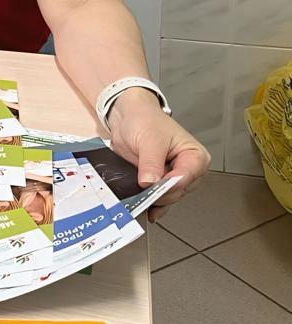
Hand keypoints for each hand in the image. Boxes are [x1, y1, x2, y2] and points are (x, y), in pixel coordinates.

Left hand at [107, 88, 210, 221]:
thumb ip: (151, 163)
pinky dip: (150, 204)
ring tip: (138, 195)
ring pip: (167, 198)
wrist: (129, 116)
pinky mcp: (161, 184)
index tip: (151, 185)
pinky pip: (159, 200)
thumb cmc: (145, 120)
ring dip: (152, 199)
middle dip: (158, 193)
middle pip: (177, 192)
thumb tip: (150, 183)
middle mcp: (189, 171)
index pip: (185, 178)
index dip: (167, 185)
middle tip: (141, 188)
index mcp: (195, 157)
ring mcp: (174, 179)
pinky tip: (143, 207)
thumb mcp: (149, 140)